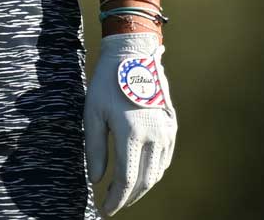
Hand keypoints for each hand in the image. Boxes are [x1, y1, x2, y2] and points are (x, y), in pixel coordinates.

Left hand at [85, 33, 176, 213]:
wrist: (133, 57)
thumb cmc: (106, 85)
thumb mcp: (92, 114)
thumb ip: (94, 150)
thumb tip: (95, 179)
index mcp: (132, 134)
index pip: (126, 179)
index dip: (115, 199)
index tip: (104, 208)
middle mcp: (154, 137)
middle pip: (144, 181)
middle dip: (128, 198)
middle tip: (111, 205)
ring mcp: (166, 133)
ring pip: (156, 173)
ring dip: (141, 187)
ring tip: (123, 194)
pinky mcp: (171, 128)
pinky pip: (164, 160)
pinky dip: (152, 173)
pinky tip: (140, 175)